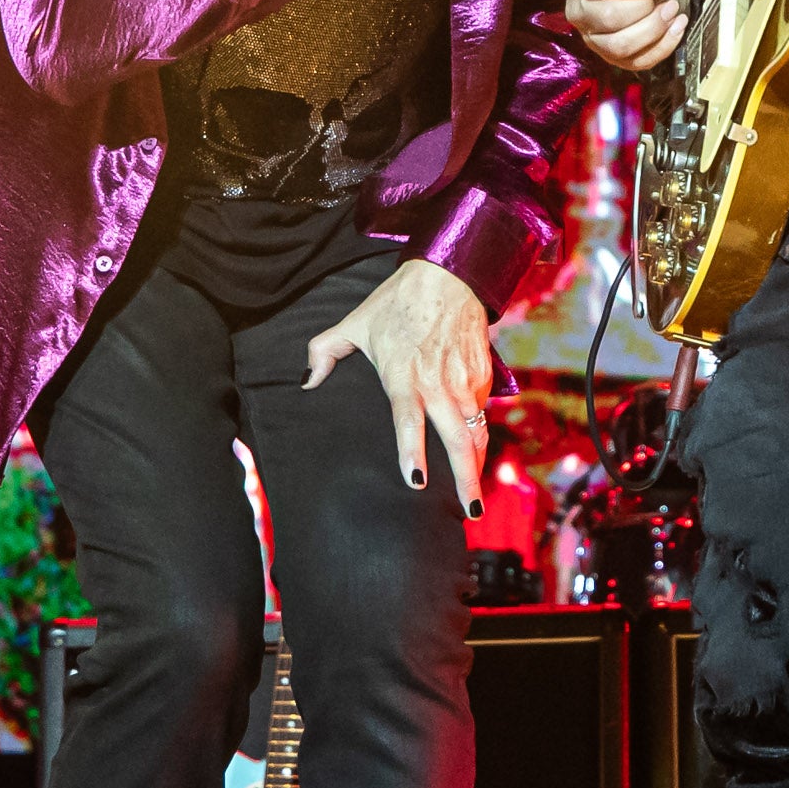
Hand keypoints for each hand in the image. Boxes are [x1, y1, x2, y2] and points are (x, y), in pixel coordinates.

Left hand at [304, 257, 495, 512]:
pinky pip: (482, 413)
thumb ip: (323, 353)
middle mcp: (438, 383)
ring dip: (477, 465)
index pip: (409, 422)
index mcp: (404, 376)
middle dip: (464, 478)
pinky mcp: (483, 375)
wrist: (448, 275)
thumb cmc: (397, 301)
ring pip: (475, 432)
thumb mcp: (354, 323)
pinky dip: (480, 436)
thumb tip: (305, 382)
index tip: (416, 482)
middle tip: (470, 512)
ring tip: (474, 497)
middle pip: (456, 440)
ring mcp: (465, 381)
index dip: (413, 452)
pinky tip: (475, 454)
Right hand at [565, 0, 688, 72]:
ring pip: (619, 45)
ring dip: (653, 30)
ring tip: (672, 12)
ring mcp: (592, 38)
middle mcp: (579, 11)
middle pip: (608, 17)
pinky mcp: (610, 57)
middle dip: (645, 9)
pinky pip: (635, 62)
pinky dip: (663, 47)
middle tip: (668, 0)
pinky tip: (676, 27)